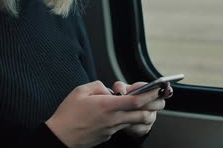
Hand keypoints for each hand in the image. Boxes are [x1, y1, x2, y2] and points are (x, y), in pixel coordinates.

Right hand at [45, 80, 160, 147]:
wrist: (60, 137)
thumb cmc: (68, 114)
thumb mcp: (80, 91)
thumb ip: (98, 86)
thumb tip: (108, 89)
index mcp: (106, 105)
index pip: (135, 101)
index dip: (150, 95)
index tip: (158, 88)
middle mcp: (112, 118)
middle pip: (142, 114)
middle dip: (155, 106)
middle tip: (162, 98)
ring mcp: (112, 129)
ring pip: (136, 122)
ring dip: (147, 114)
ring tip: (151, 106)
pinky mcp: (109, 135)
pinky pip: (126, 126)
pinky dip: (134, 120)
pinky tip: (132, 114)